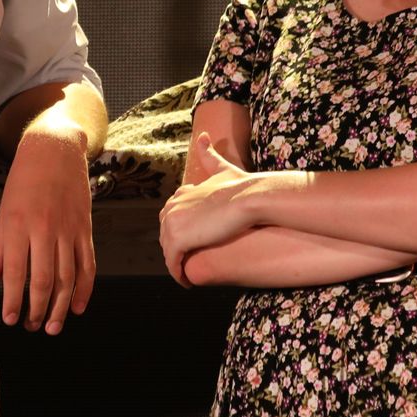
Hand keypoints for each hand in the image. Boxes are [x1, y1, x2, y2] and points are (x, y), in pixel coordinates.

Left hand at [0, 126, 95, 334]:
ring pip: (68, 277)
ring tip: (54, 326)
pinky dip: (85, 288)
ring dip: (62, 307)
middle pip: (45, 280)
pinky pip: (87, 264)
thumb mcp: (3, 213)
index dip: (13, 300)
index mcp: (18, 226)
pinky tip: (78, 306)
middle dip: (38, 310)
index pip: (16, 272)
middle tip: (33, 327)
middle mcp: (44, 230)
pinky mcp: (86, 228)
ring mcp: (68, 230)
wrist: (54, 150)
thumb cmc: (23, 181)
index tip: (10, 319)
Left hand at [159, 133, 257, 285]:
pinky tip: (185, 281)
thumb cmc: (241, 185)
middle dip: (175, 249)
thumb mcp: (222, 167)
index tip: (190, 243)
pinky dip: (178, 274)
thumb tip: (203, 135)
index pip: (171, 217)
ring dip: (176, 263)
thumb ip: (209, 154)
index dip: (179, 232)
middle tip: (186, 263)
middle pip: (167, 235)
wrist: (249, 197)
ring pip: (169, 250)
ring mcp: (172, 224)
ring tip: (186, 274)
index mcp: (180, 194)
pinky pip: (173, 263)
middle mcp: (171, 207)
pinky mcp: (178, 240)